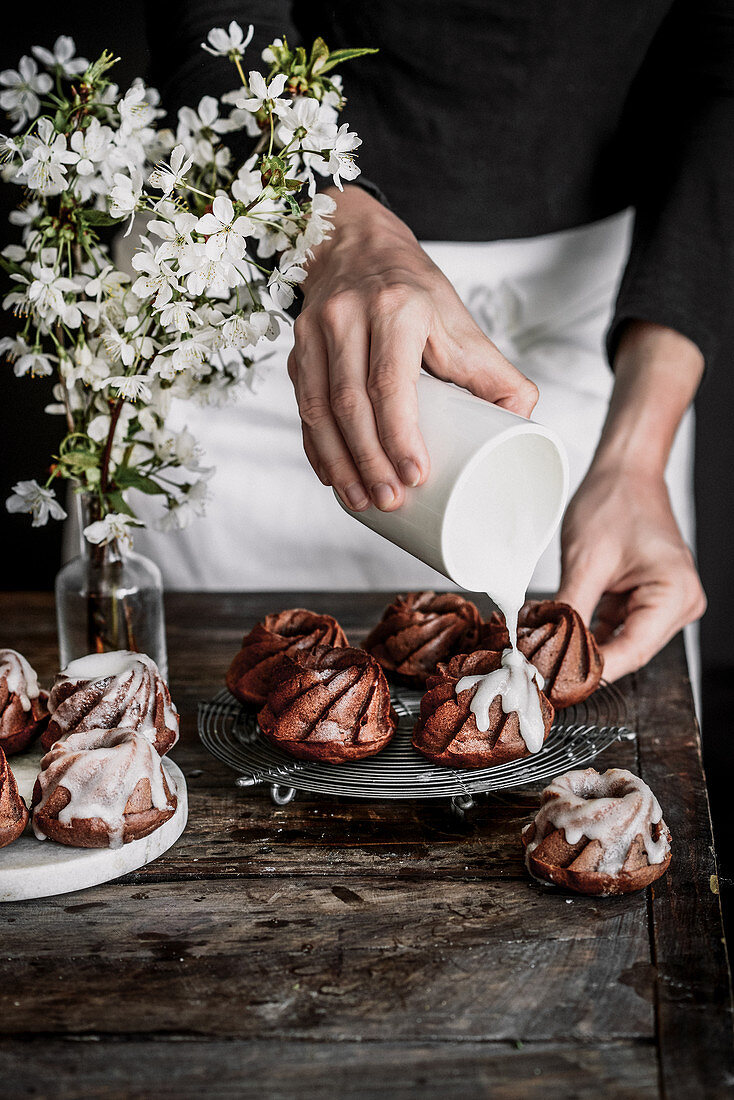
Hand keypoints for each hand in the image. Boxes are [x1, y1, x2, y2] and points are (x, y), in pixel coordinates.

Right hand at [289, 185, 537, 511]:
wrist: (357, 246)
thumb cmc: (415, 293)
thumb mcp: (460, 323)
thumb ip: (496, 374)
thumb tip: (525, 426)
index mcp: (397, 309)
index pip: (391, 381)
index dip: (400, 434)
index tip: (415, 476)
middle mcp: (348, 316)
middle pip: (351, 403)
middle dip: (369, 460)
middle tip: (391, 499)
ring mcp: (314, 332)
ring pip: (318, 409)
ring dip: (339, 462)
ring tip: (362, 500)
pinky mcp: (297, 350)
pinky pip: (303, 407)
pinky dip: (316, 448)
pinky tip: (332, 478)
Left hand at [555, 463, 705, 681]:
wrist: (624, 472)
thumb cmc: (615, 501)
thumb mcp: (586, 560)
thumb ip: (568, 610)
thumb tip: (543, 648)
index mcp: (675, 594)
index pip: (630, 652)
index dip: (589, 670)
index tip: (552, 681)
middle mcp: (679, 604)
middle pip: (626, 652)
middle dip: (581, 658)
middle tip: (538, 666)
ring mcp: (664, 604)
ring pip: (618, 642)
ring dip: (581, 645)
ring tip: (542, 648)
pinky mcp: (645, 600)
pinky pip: (615, 627)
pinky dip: (587, 630)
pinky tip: (558, 632)